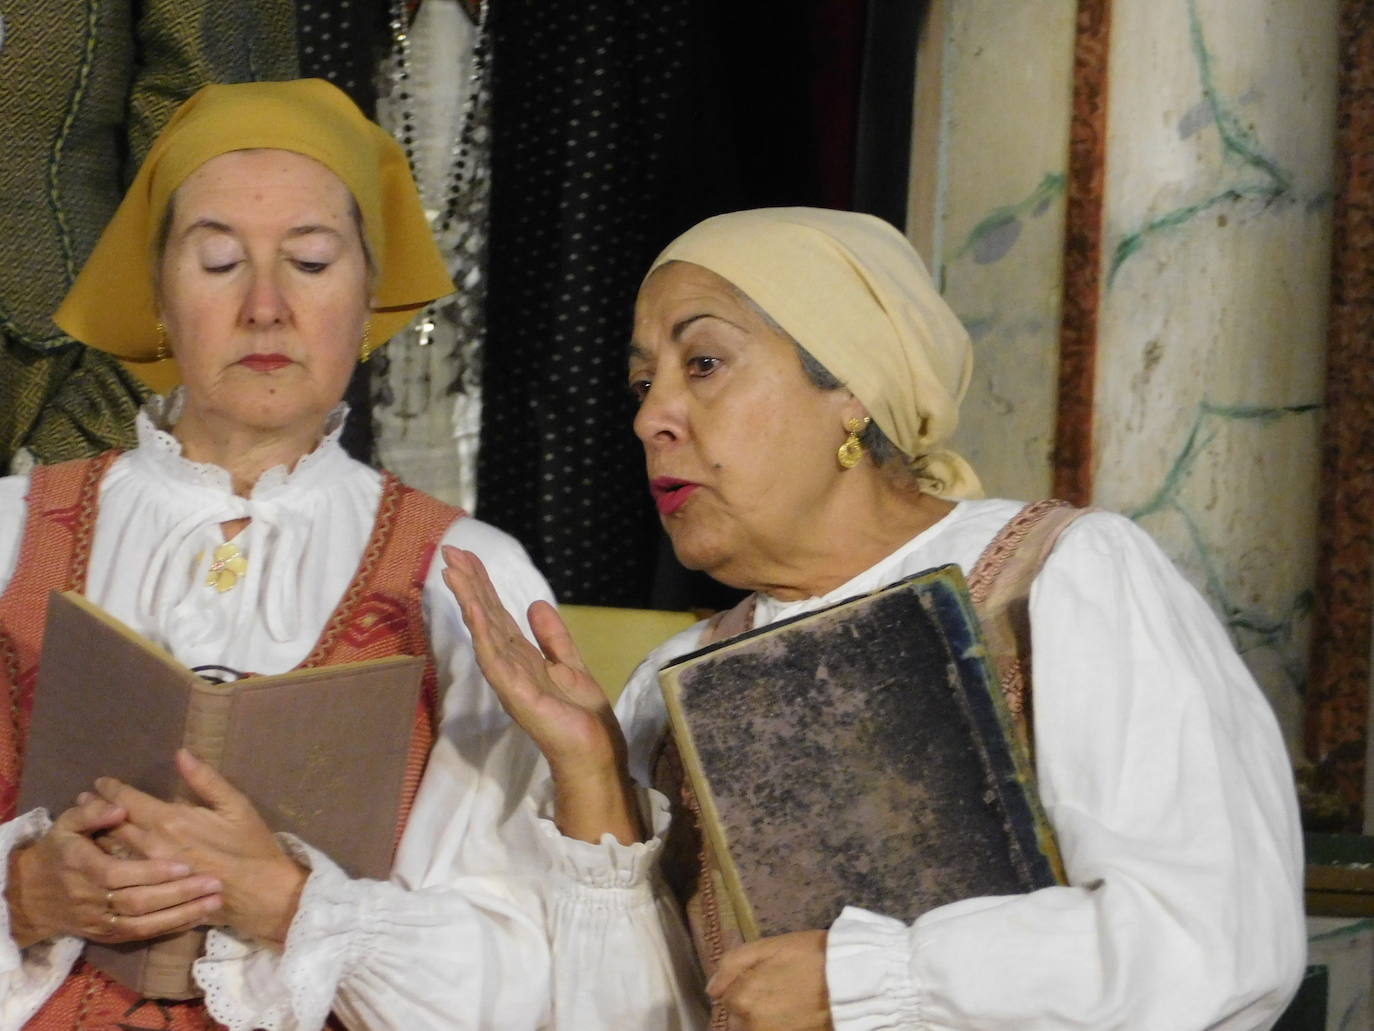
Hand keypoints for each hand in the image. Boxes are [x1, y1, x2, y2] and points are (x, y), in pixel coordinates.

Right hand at [6, 791, 221, 947]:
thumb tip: (119, 806)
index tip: (185, 864)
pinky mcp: (108, 935)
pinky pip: (142, 935)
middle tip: (214, 883)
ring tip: (215, 902)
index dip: (151, 872)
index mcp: (82, 867)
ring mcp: (100, 921)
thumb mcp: (66, 825)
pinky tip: (198, 918)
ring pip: (143, 924)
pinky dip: (170, 928)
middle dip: (178, 894)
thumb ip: (92, 814)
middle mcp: (91, 898)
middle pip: (137, 901)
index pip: (119, 874)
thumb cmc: (59, 850)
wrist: (32, 895)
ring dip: (181, 914)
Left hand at [94, 750, 306, 944]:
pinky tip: (102, 854)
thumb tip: (181, 753)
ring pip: (113, 850)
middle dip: (96, 809)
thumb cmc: (251, 845)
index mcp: (171, 820)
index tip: (100, 782)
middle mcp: (152, 845)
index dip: (112, 789)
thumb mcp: (236, 805)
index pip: (129, 800)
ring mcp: (149, 871)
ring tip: (85, 823)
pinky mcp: (153, 890)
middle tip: (83, 799)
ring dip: (97, 833)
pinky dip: (108, 859)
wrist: (259, 893)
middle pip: (114, 824)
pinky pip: (122, 873)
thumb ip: (205, 779)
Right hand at [441, 545, 642, 843]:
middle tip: (450, 550)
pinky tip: (472, 610)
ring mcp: (508, 678)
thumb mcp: (570, 664)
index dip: (481, 586)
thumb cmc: (582, 715)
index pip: (497, 614)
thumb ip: (553, 637)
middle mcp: (509, 664)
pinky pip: (494, 659)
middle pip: (485, 616)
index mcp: (522, 657)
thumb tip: (535, 603)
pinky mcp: (514, 693)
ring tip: (452, 570)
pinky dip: (482, 633)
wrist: (594, 751)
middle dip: (469, 583)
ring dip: (468, 600)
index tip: (466, 558)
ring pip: (483, 631)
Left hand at [708, 931, 832, 1030]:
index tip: (760, 977)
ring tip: (785, 1003)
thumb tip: (712, 990)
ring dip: (761, 1018)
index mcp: (742, 999)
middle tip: (775, 989)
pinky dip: (775, 1024)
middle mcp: (751, 1025)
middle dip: (748, 1006)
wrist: (853, 979)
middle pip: (737, 1019)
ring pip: (752, 1028)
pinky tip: (791, 1013)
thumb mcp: (769, 946)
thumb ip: (732, 964)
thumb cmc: (811, 956)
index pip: (724, 998)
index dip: (740, 984)